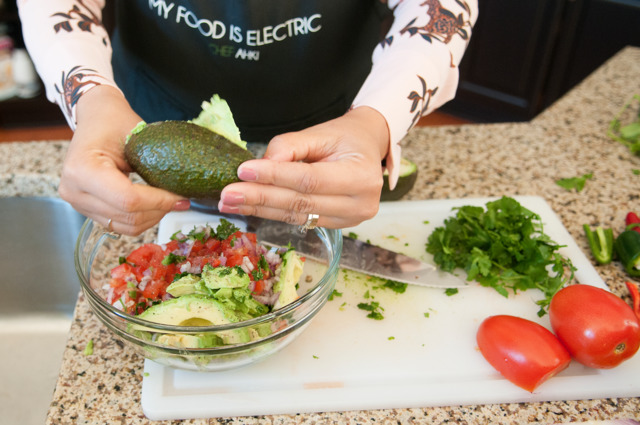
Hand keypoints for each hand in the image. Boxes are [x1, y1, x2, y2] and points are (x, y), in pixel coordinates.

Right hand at [58, 86, 189, 234]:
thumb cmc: (113, 121)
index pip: (128, 199)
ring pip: (126, 226)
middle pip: (128, 216)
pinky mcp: (87, 210)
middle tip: (182, 200)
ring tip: (170, 203)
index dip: (159, 201)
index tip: (180, 196)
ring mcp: (78, 203)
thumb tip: (182, 192)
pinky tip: (156, 206)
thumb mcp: (136, 136)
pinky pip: (120, 225)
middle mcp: (74, 191)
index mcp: (82, 169)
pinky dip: (143, 219)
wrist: (95, 119)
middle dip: (160, 210)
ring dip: (153, 217)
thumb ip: (156, 165)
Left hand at [218, 106, 389, 228]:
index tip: (243, 170)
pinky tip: (248, 207)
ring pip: (296, 215)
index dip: (274, 177)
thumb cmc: (346, 137)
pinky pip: (299, 219)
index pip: (309, 179)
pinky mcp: (337, 226)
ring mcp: (350, 220)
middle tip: (227, 194)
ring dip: (260, 210)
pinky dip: (272, 213)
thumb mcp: (321, 132)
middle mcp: (359, 204)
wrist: (368, 149)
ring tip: (229, 203)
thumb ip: (290, 146)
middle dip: (260, 198)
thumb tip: (261, 164)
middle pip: (300, 202)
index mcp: (361, 177)